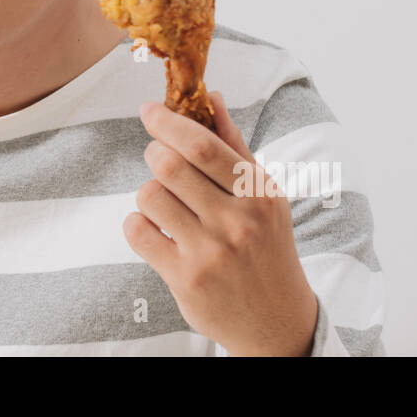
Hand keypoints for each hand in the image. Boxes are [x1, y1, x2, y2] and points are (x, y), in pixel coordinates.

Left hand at [122, 91, 318, 355]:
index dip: (168, 122)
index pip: (203, 146)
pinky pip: (138, 231)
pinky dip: (138, 223)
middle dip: (154, 153)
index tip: (148, 110)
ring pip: (149, 196)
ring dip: (149, 192)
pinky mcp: (186, 279)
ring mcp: (210, 253)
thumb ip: (234, 146)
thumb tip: (211, 96)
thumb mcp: (263, 195)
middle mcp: (237, 223)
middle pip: (169, 166)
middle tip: (159, 158)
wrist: (277, 320)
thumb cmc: (266, 246)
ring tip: (166, 203)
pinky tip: (157, 230)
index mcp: (258, 194)